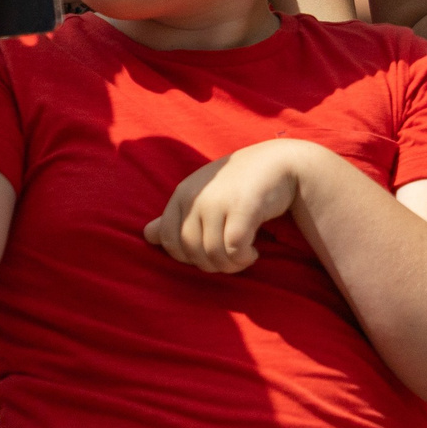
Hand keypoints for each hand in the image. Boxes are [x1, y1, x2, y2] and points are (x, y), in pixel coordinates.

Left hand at [146, 139, 320, 272]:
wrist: (279, 162)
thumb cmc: (238, 182)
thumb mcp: (203, 194)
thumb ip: (176, 215)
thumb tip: (147, 235)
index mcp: (182, 193)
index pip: (168, 239)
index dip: (186, 256)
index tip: (207, 253)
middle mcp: (196, 196)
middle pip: (191, 251)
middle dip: (211, 264)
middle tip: (230, 259)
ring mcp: (219, 201)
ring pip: (213, 254)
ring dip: (230, 265)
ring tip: (243, 257)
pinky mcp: (243, 207)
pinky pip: (234, 249)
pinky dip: (243, 259)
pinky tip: (253, 253)